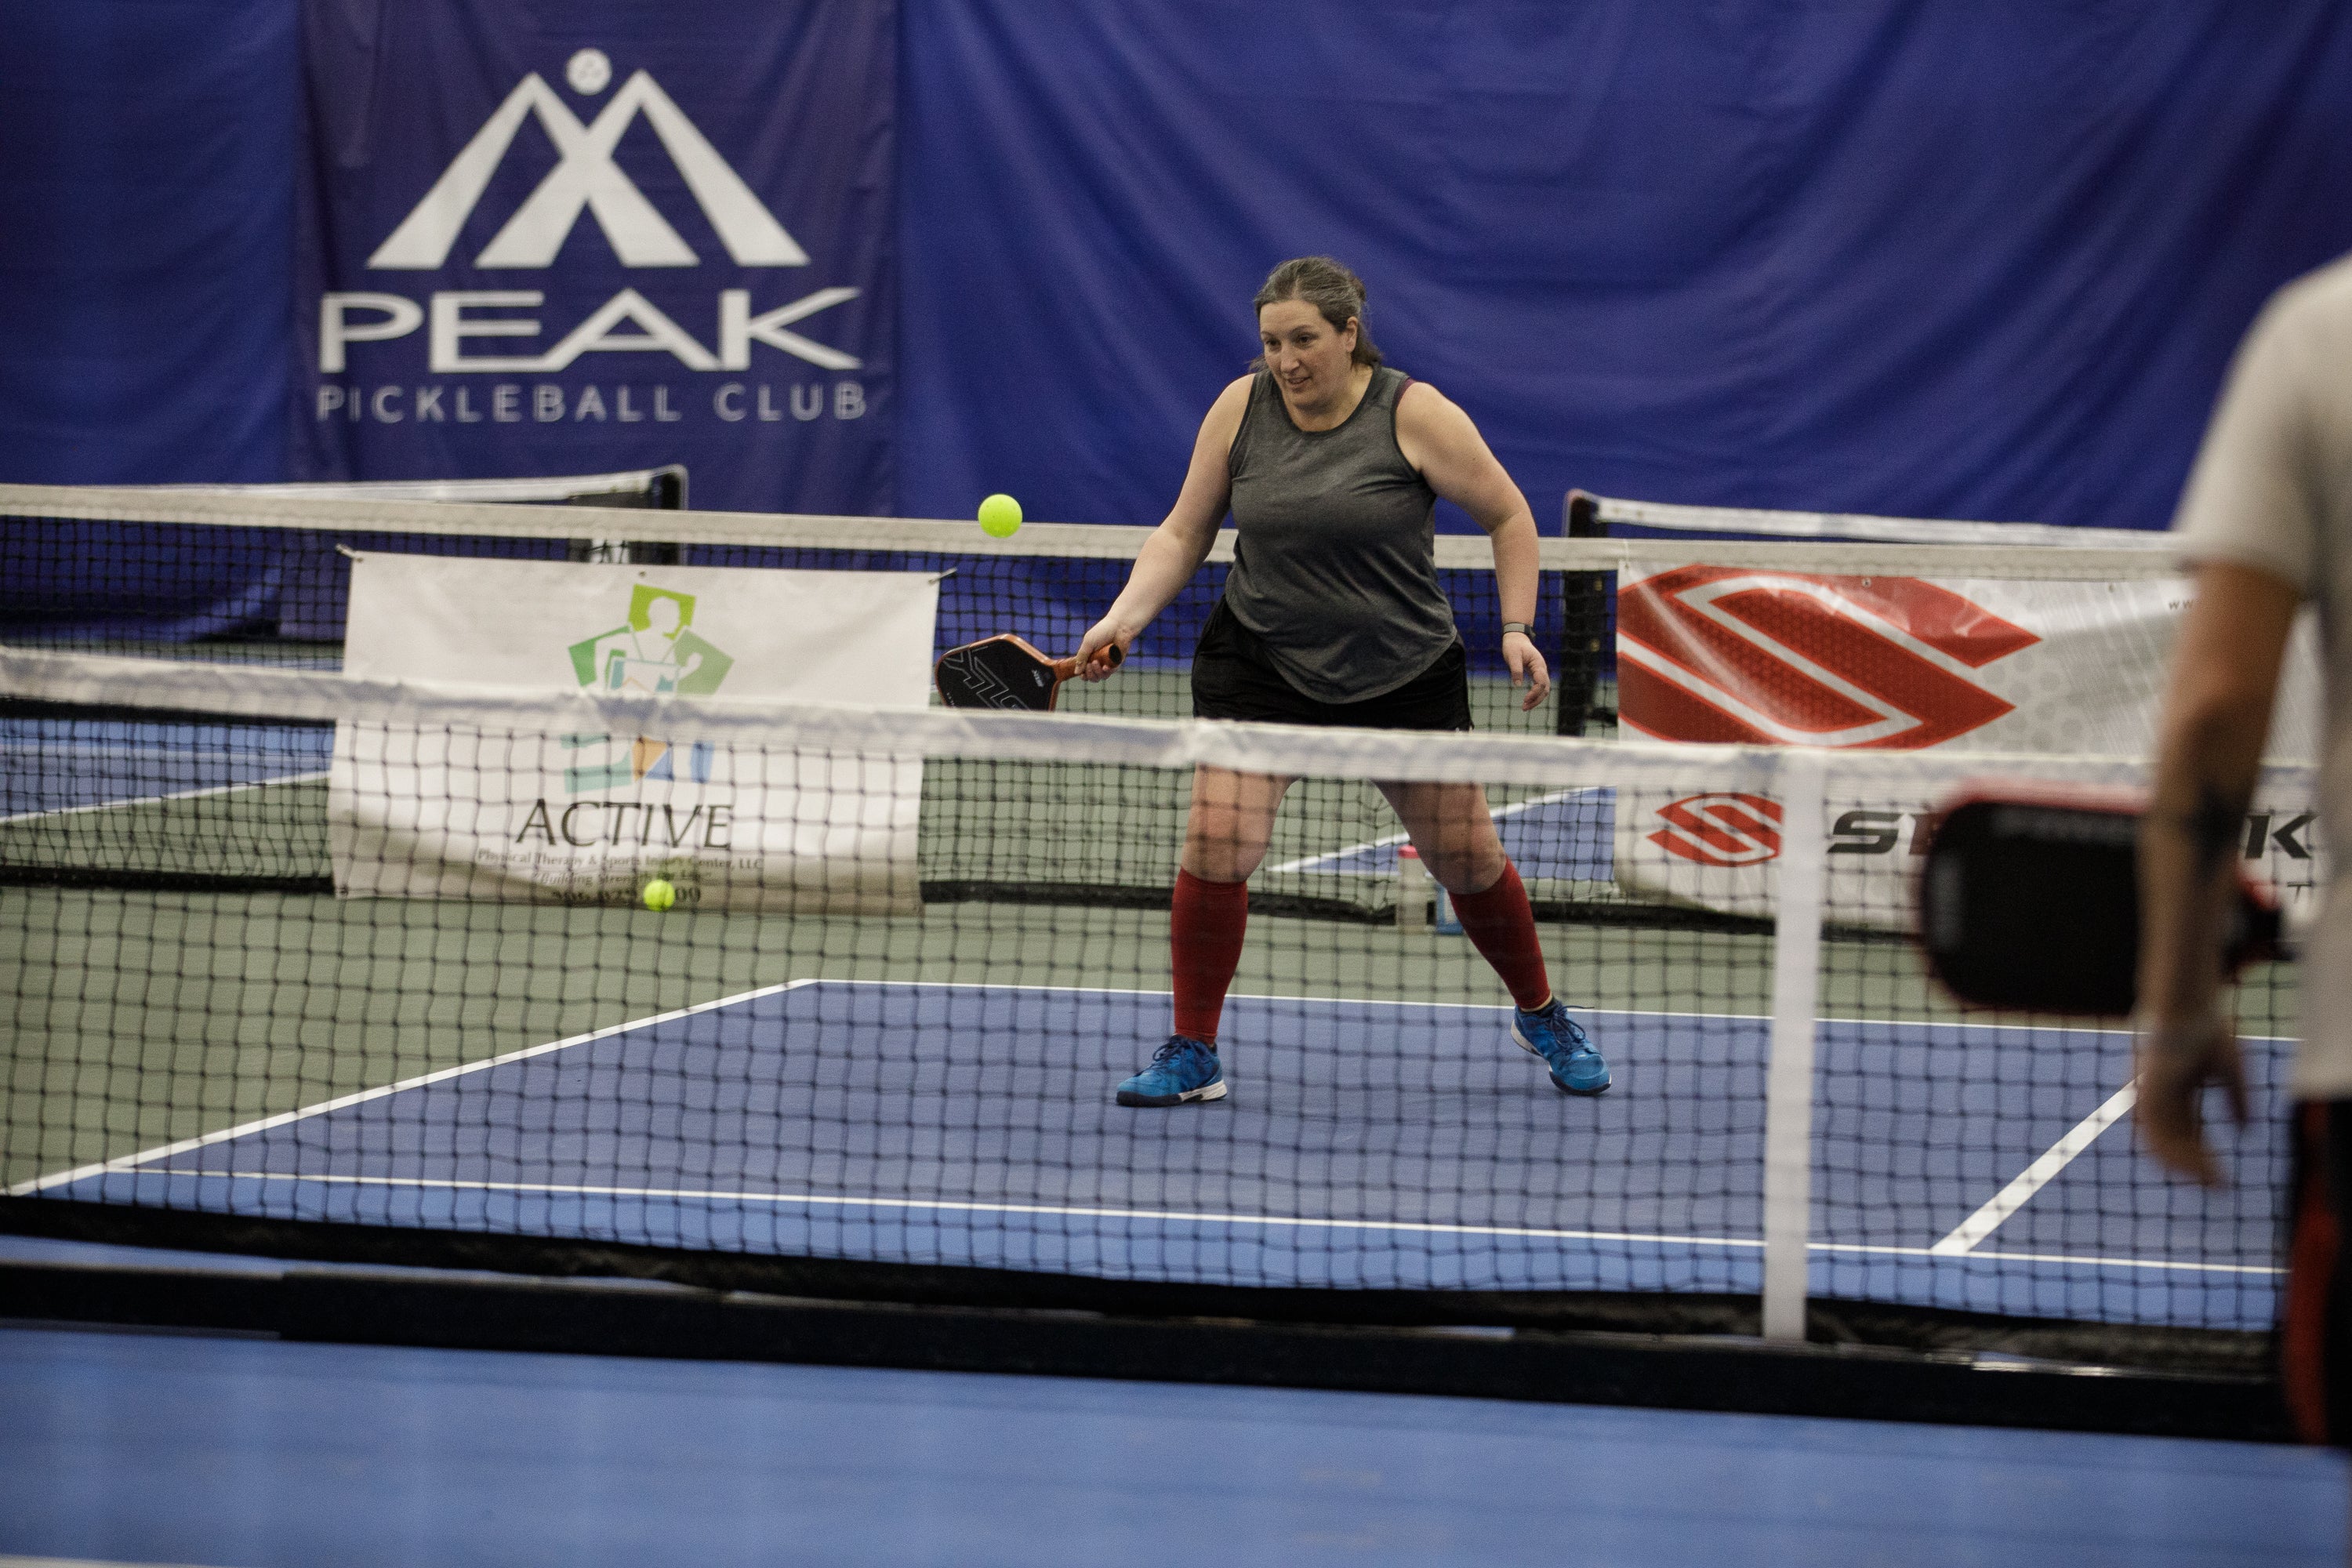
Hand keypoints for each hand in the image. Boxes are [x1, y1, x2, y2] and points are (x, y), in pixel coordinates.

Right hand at [1074, 620, 1127, 681]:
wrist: (1118, 626)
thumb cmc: (1102, 632)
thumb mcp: (1088, 644)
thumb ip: (1081, 658)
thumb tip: (1076, 673)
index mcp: (1089, 656)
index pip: (1084, 672)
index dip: (1083, 675)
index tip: (1082, 674)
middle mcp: (1098, 661)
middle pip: (1092, 676)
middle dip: (1090, 673)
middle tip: (1090, 664)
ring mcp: (1107, 662)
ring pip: (1101, 676)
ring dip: (1097, 672)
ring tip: (1096, 662)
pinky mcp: (1116, 662)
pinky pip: (1111, 672)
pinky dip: (1107, 672)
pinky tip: (1105, 667)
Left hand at [1503, 632, 1549, 710]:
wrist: (1516, 638)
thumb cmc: (1514, 646)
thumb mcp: (1512, 656)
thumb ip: (1516, 670)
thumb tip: (1518, 685)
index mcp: (1538, 664)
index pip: (1541, 682)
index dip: (1534, 693)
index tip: (1524, 700)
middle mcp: (1542, 669)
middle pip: (1545, 689)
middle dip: (1536, 700)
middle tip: (1524, 708)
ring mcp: (1541, 672)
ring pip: (1544, 689)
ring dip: (1536, 699)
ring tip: (1525, 707)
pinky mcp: (1537, 674)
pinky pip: (1540, 687)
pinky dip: (1535, 695)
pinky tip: (1527, 701)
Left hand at [2134, 1010, 2247, 1187]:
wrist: (2186, 1009)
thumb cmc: (2207, 1030)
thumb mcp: (2230, 1071)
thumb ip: (2237, 1101)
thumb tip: (2246, 1132)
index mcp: (2174, 1092)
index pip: (2187, 1133)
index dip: (2204, 1155)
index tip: (2223, 1174)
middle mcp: (2158, 1098)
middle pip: (2176, 1142)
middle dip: (2198, 1167)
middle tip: (2221, 1188)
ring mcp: (2150, 1098)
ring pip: (2164, 1145)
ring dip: (2190, 1167)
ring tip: (2214, 1184)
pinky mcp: (2146, 1096)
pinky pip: (2157, 1135)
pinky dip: (2177, 1154)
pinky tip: (2198, 1168)